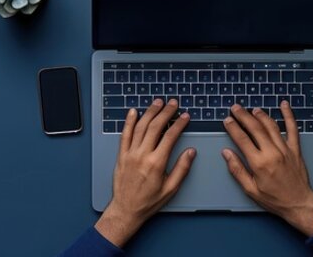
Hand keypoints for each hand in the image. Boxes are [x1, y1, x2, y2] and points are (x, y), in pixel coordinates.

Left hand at [95, 99, 195, 246]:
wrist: (126, 210)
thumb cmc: (148, 201)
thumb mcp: (171, 188)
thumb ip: (182, 168)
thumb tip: (191, 152)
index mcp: (156, 163)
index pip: (170, 136)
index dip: (179, 123)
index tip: (185, 116)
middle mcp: (142, 155)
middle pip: (155, 127)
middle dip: (165, 112)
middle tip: (173, 103)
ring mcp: (129, 154)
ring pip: (140, 127)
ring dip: (149, 112)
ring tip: (157, 103)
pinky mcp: (121, 155)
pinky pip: (124, 135)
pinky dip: (128, 122)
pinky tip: (133, 112)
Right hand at [221, 101, 312, 236]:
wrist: (299, 203)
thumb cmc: (275, 199)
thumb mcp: (250, 189)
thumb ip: (237, 170)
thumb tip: (227, 154)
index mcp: (259, 163)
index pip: (242, 139)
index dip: (233, 128)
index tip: (227, 120)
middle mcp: (272, 153)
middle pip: (255, 129)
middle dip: (244, 116)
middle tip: (235, 108)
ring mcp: (285, 149)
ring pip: (271, 126)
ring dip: (261, 115)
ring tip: (252, 109)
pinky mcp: (296, 149)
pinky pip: (293, 129)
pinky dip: (289, 115)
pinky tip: (285, 105)